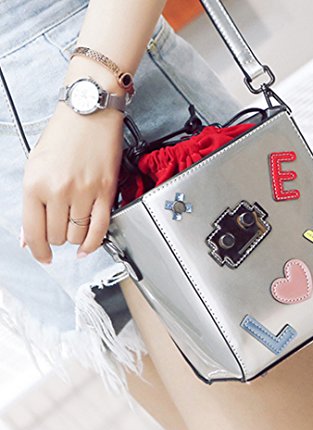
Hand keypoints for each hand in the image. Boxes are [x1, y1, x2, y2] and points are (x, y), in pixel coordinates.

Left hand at [21, 103, 123, 263]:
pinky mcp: (105, 192)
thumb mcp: (35, 166)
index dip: (38, 250)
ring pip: (78, 235)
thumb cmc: (63, 135)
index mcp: (35, 184)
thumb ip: (33, 204)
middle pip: (57, 236)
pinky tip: (88, 247)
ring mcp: (84, 192)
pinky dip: (93, 243)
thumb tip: (30, 235)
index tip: (42, 256)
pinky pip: (100, 228)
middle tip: (61, 230)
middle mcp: (59, 190)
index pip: (33, 231)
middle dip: (57, 238)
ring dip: (75, 238)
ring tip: (75, 227)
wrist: (90, 113)